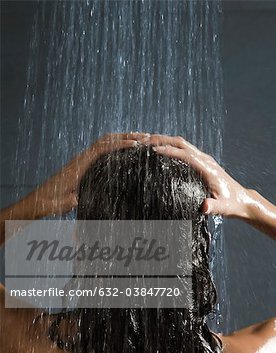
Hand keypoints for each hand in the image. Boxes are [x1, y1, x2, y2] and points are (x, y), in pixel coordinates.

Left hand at [32, 132, 148, 216]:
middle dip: (126, 136)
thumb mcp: (64, 203)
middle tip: (145, 137)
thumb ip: (72, 199)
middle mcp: (81, 158)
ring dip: (121, 139)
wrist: (40, 200)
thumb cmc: (52, 201)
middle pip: (105, 140)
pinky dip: (115, 146)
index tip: (135, 145)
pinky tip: (125, 150)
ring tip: (140, 140)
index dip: (119, 144)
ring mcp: (82, 160)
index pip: (101, 148)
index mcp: (79, 165)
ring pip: (104, 143)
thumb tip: (81, 198)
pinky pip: (102, 150)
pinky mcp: (83, 164)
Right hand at [140, 134, 252, 218]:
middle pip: (181, 143)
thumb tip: (204, 207)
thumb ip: (213, 207)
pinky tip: (159, 149)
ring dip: (165, 140)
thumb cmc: (231, 204)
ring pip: (182, 143)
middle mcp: (205, 160)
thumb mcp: (222, 208)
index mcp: (208, 168)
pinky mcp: (202, 162)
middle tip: (144, 141)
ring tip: (147, 141)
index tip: (153, 150)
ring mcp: (204, 159)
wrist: (242, 200)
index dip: (169, 151)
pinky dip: (170, 145)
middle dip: (162, 140)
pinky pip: (184, 149)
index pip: (185, 154)